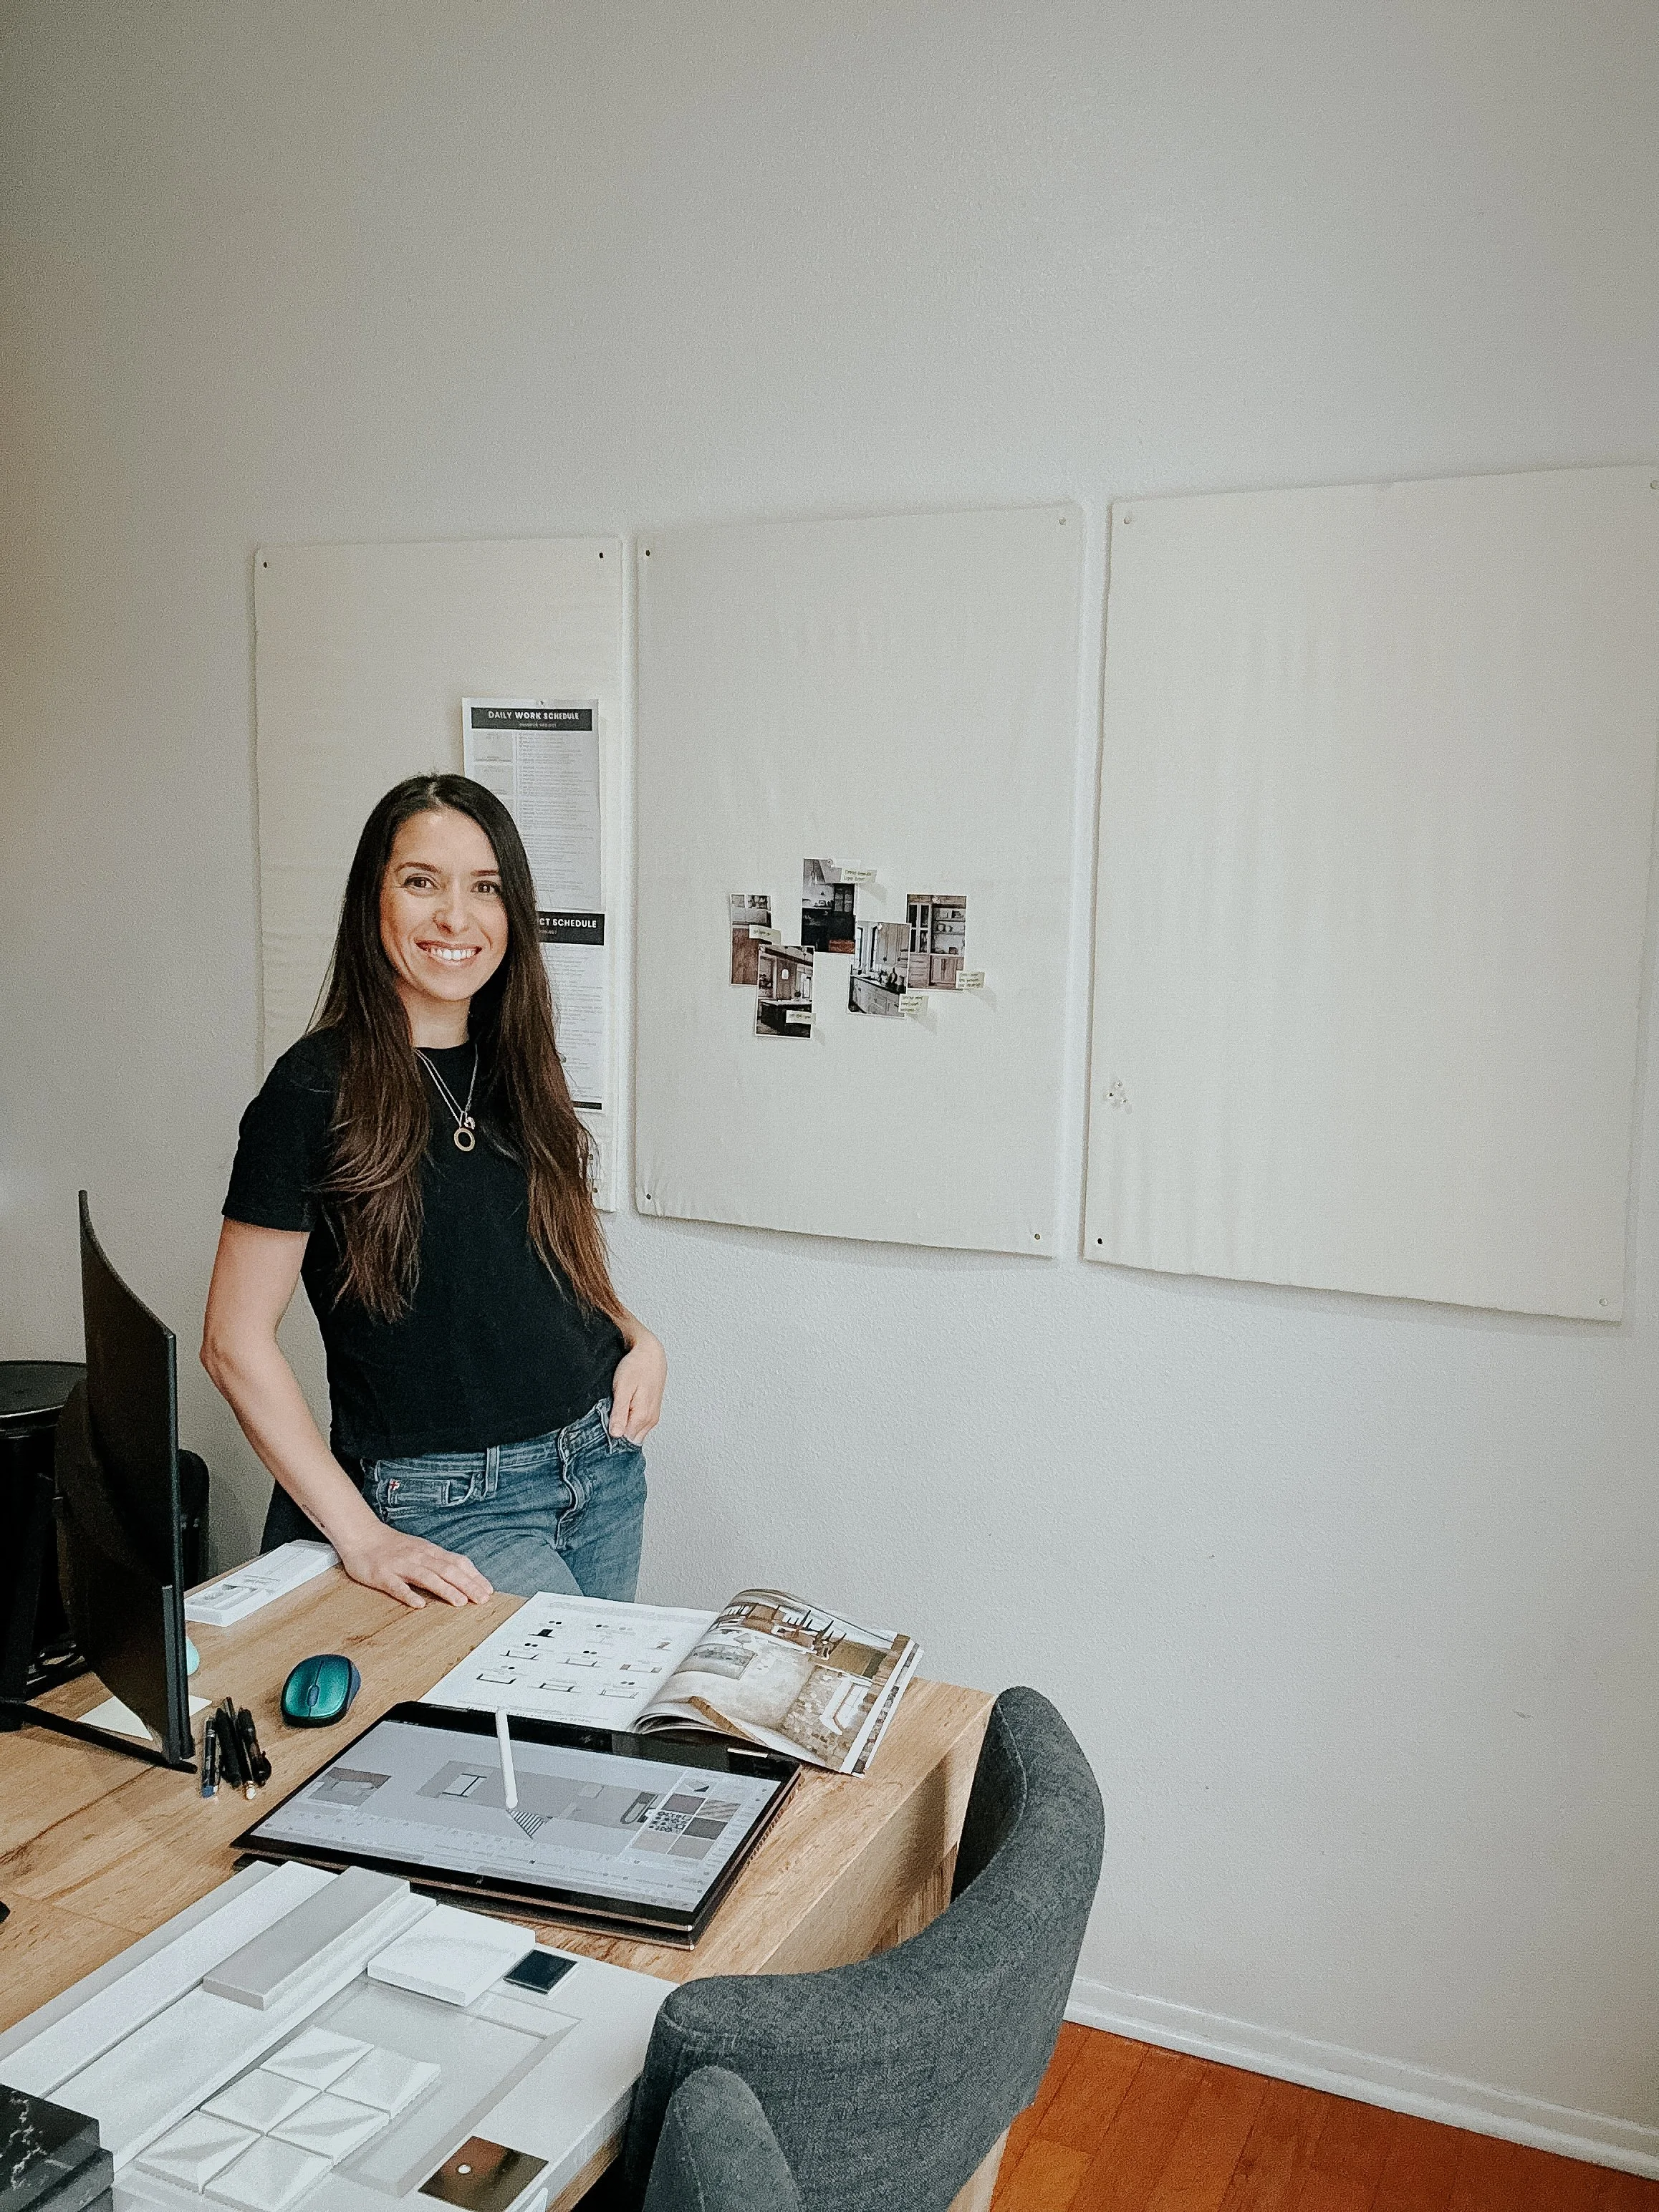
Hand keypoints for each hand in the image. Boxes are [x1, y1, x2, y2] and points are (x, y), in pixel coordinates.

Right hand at [334, 1520, 492, 1610]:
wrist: (362, 1536)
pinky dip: (409, 1595)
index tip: (488, 1590)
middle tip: (481, 1600)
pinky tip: (419, 1604)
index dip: (474, 1576)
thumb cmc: (392, 1547)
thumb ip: (438, 1562)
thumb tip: (463, 1576)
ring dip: (445, 1589)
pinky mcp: (383, 1575)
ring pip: (426, 1577)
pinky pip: (397, 1586)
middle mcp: (418, 1557)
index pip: (457, 1563)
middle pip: (447, 1570)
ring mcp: (401, 1566)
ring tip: (459, 1602)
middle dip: (467, 1585)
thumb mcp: (420, 1550)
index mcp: (429, 1552)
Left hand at [610, 1329, 666, 1442]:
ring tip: (608, 1423)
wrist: (651, 1352)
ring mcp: (652, 1417)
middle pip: (630, 1442)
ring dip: (622, 1433)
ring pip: (635, 1436)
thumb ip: (620, 1413)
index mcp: (642, 1416)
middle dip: (616, 1441)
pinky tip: (619, 1417)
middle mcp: (650, 1420)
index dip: (610, 1443)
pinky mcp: (651, 1412)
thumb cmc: (636, 1366)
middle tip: (599, 1433)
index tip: (597, 1440)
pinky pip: (639, 1428)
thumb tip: (616, 1435)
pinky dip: (628, 1427)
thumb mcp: (623, 1388)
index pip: (625, 1443)